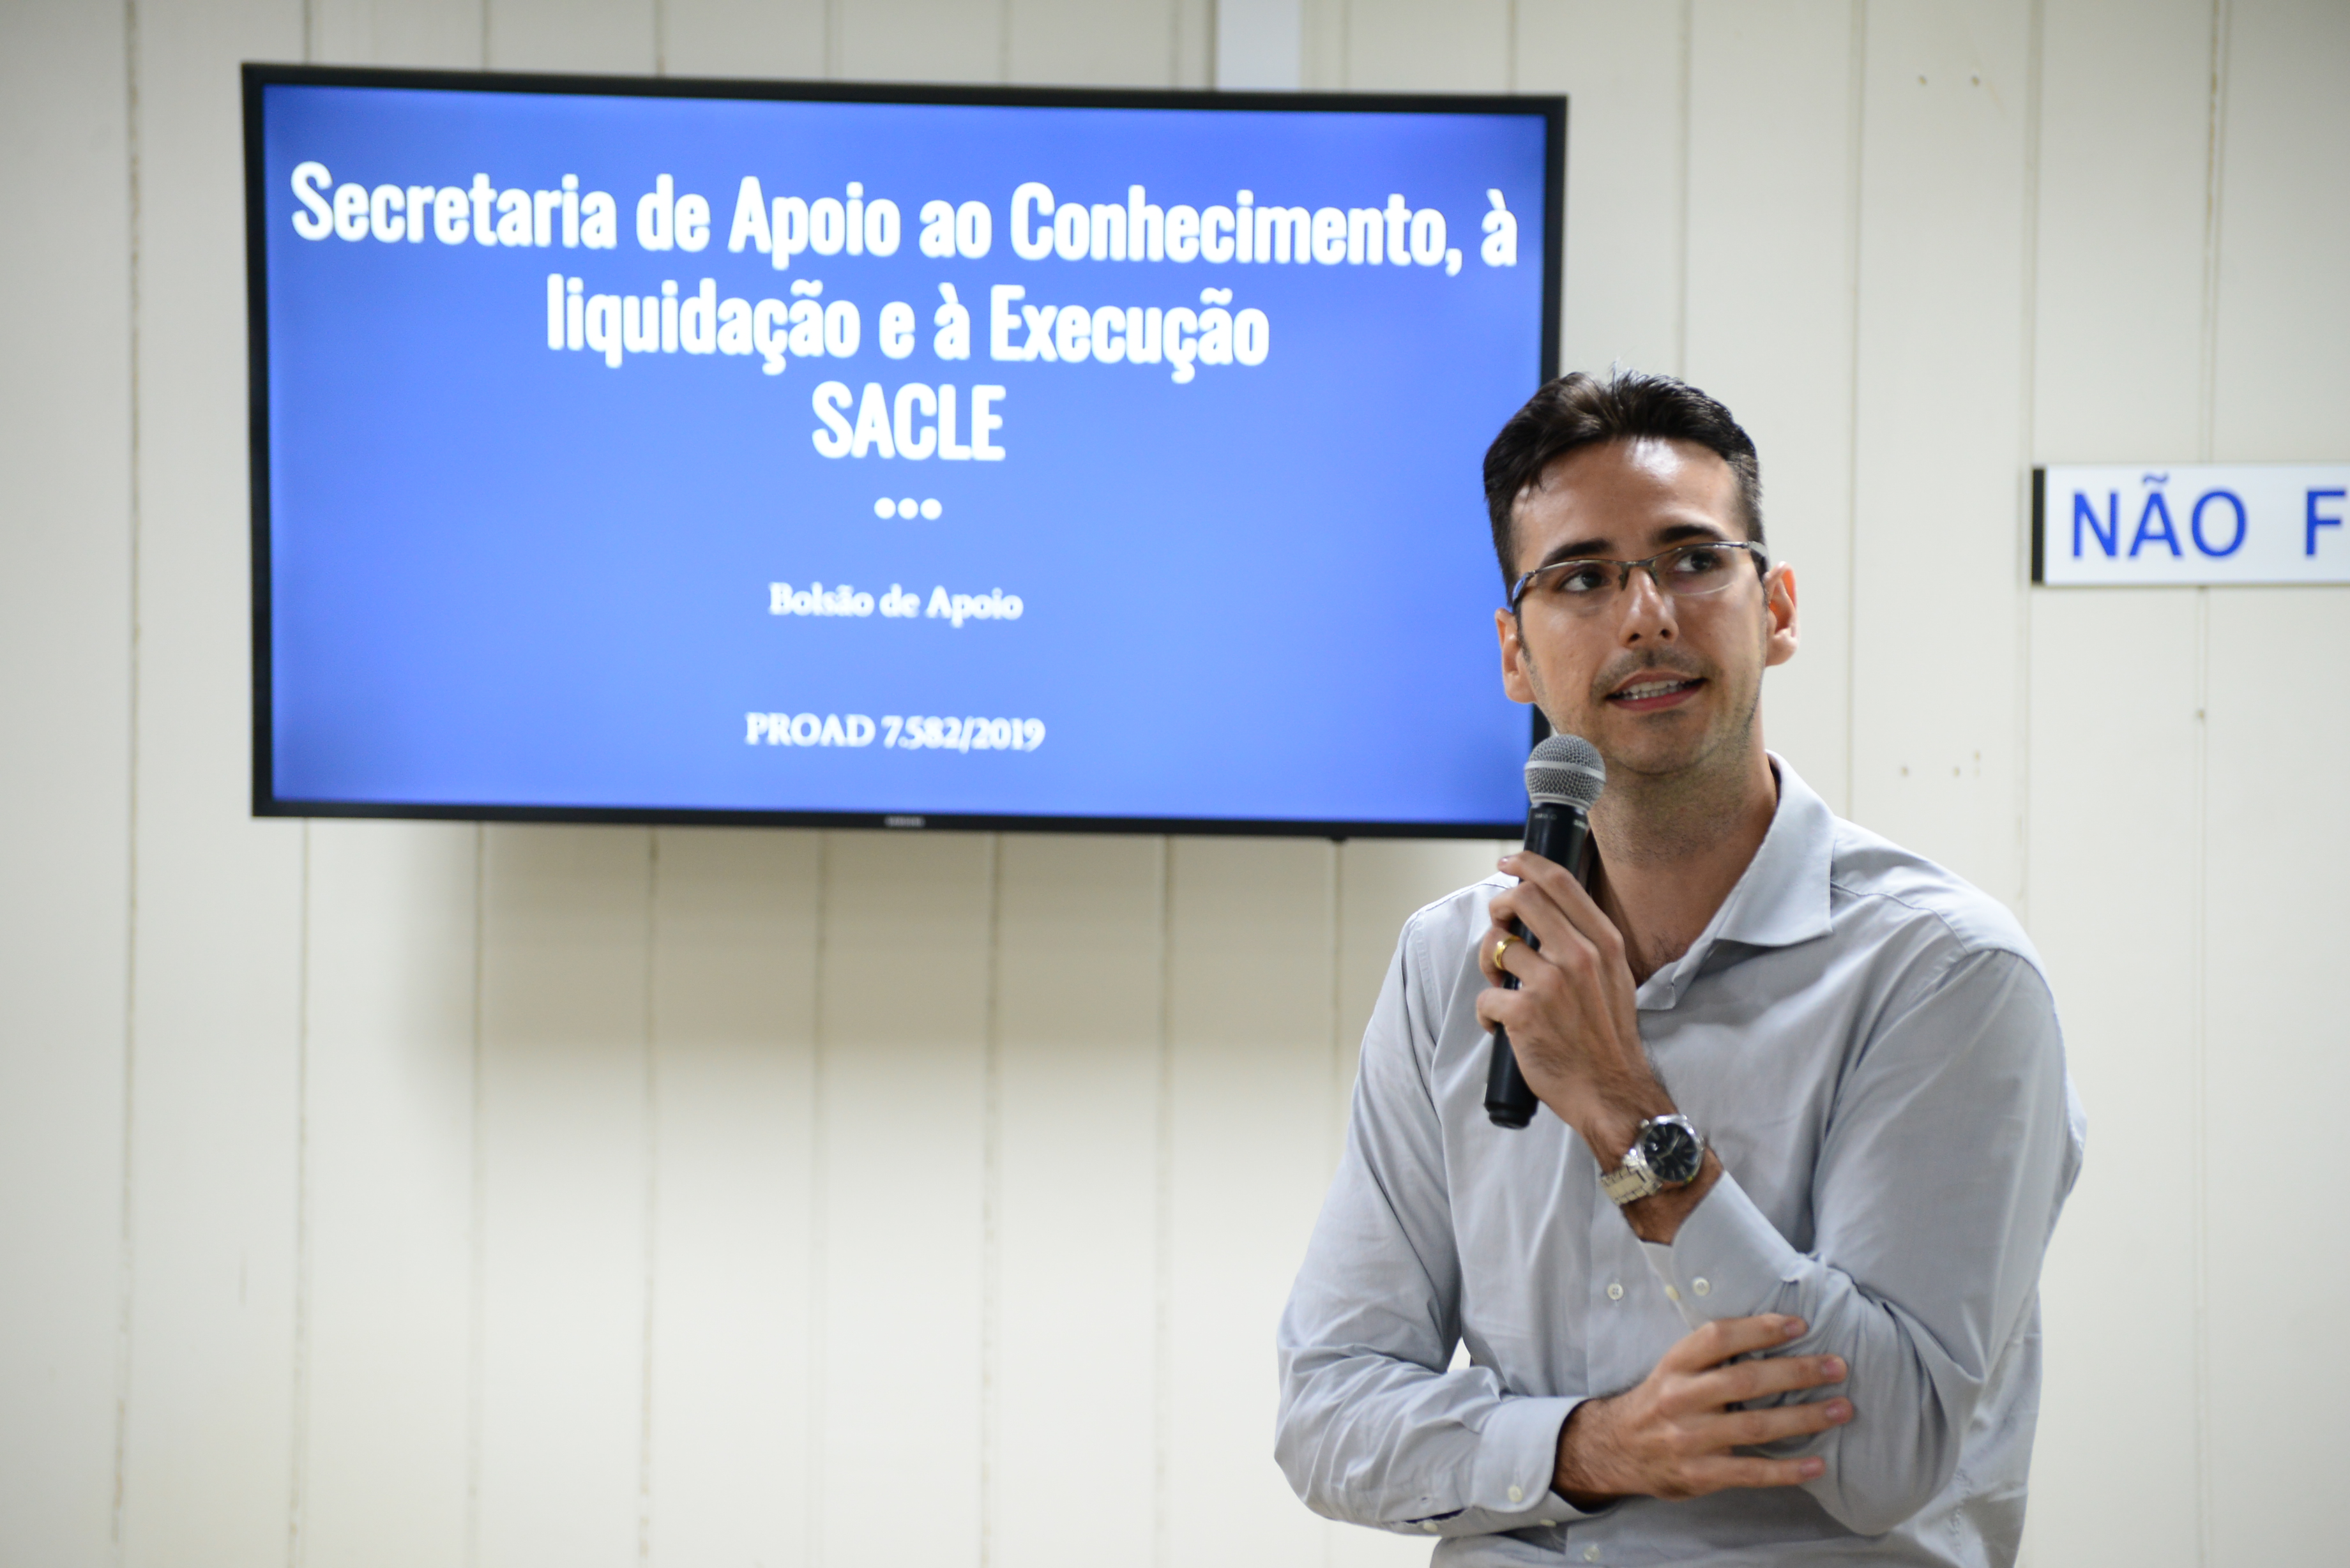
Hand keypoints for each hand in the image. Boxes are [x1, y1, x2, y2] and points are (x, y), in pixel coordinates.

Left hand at [1475, 850, 1656, 1146]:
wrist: (1612, 1092)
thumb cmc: (1608, 1038)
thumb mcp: (1615, 978)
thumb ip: (1588, 944)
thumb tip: (1547, 916)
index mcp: (1603, 943)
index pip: (1559, 882)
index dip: (1526, 864)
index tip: (1508, 863)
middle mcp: (1579, 956)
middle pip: (1520, 900)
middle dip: (1498, 909)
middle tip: (1498, 930)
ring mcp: (1550, 984)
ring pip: (1497, 947)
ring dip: (1489, 967)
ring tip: (1502, 990)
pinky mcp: (1524, 1013)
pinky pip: (1485, 997)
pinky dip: (1487, 1014)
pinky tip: (1503, 1029)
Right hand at [1553, 1314, 1851, 1505]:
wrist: (1616, 1447)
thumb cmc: (1659, 1401)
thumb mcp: (1673, 1369)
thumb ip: (1712, 1357)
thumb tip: (1775, 1332)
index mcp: (1675, 1364)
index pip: (1719, 1337)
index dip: (1760, 1328)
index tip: (1800, 1324)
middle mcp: (1680, 1398)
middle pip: (1745, 1381)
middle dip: (1797, 1371)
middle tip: (1837, 1366)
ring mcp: (1689, 1438)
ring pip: (1754, 1426)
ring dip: (1804, 1417)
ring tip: (1841, 1409)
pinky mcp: (1699, 1474)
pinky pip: (1750, 1472)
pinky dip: (1786, 1470)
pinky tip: (1817, 1465)